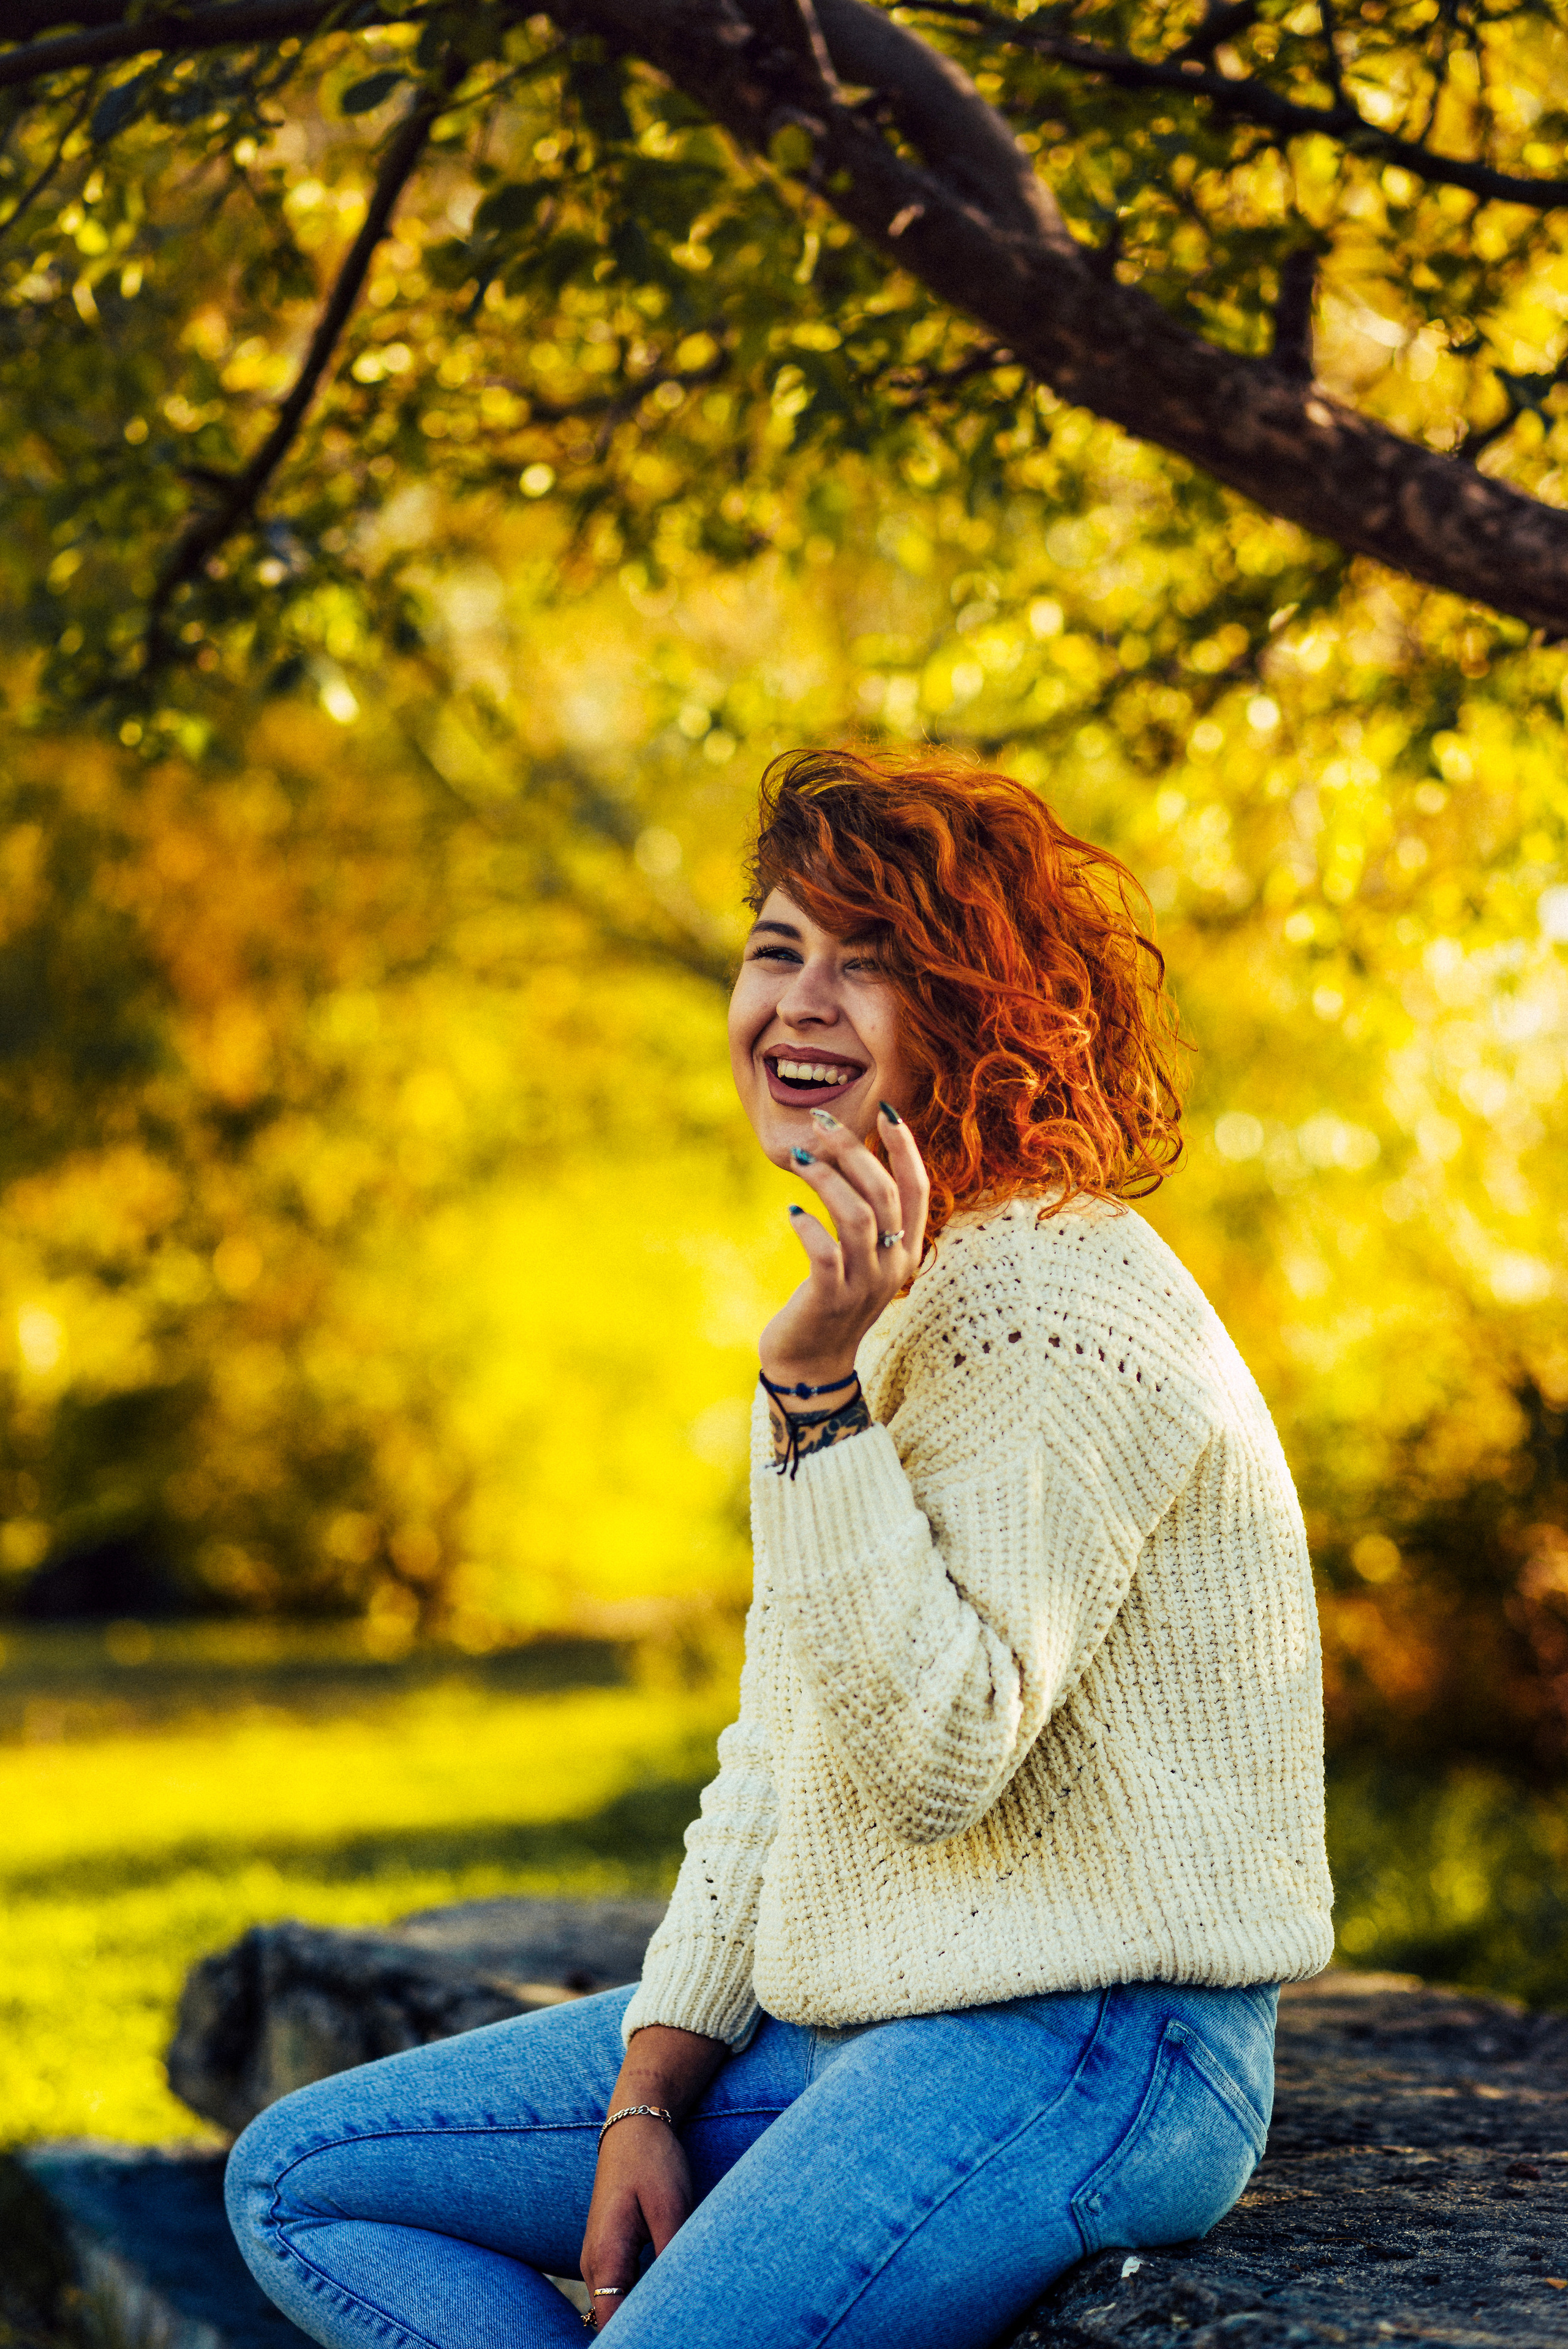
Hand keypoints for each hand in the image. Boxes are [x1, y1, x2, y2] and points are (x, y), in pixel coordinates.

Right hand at [579, 2117, 693, 2329]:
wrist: (633, 2125)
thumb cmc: (653, 2162)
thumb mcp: (671, 2208)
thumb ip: (671, 2260)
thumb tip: (682, 2302)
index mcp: (605, 2258)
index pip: (614, 2325)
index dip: (639, 2338)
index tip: (667, 2336)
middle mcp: (594, 2266)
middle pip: (613, 2322)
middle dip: (644, 2331)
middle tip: (683, 2328)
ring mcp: (600, 2261)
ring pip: (616, 2310)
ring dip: (642, 2318)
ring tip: (679, 2319)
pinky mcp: (611, 2255)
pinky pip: (621, 2293)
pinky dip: (640, 2303)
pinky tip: (669, 2304)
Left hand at [760, 1105, 929, 1389]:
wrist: (812, 1364)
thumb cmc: (832, 1299)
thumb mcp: (861, 1257)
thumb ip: (867, 1216)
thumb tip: (849, 1155)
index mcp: (907, 1249)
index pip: (918, 1188)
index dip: (905, 1147)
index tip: (885, 1111)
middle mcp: (893, 1265)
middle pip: (884, 1192)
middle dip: (853, 1150)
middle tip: (820, 1125)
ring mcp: (865, 1285)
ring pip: (857, 1217)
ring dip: (825, 1179)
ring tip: (798, 1159)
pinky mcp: (830, 1300)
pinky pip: (824, 1253)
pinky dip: (807, 1226)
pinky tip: (791, 1211)